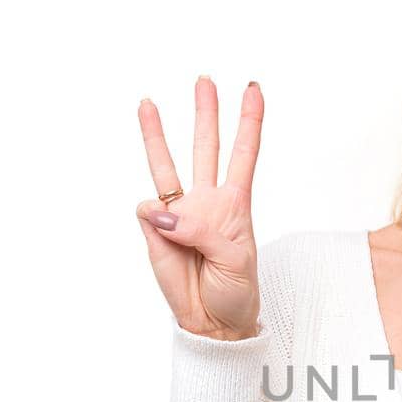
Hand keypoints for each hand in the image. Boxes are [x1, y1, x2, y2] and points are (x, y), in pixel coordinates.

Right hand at [134, 77, 264, 339]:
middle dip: (206, 113)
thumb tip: (163, 212)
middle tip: (204, 79)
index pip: (244, 154)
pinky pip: (149, 211)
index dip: (250, 122)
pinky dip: (155, 217)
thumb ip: (202, 230)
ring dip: (157, 135)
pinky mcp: (155, 230)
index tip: (254, 89)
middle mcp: (207, 201)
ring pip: (167, 164)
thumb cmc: (235, 290)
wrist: (212, 322)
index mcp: (235, 204)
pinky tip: (163, 232)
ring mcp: (179, 213)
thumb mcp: (234, 259)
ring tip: (147, 103)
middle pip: (206, 147)